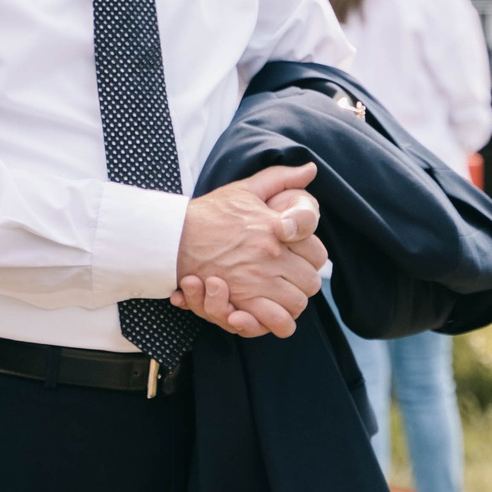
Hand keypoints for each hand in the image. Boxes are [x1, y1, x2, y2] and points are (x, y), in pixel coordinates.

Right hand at [170, 164, 326, 337]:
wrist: (174, 238)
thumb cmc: (210, 213)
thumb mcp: (246, 189)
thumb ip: (281, 178)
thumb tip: (310, 169)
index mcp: (275, 228)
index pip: (317, 253)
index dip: (312, 258)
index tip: (299, 258)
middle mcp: (270, 255)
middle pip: (310, 282)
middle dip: (302, 283)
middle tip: (289, 279)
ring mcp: (256, 280)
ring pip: (297, 304)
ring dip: (291, 304)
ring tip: (281, 297)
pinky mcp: (240, 301)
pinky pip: (276, 321)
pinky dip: (278, 322)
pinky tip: (271, 314)